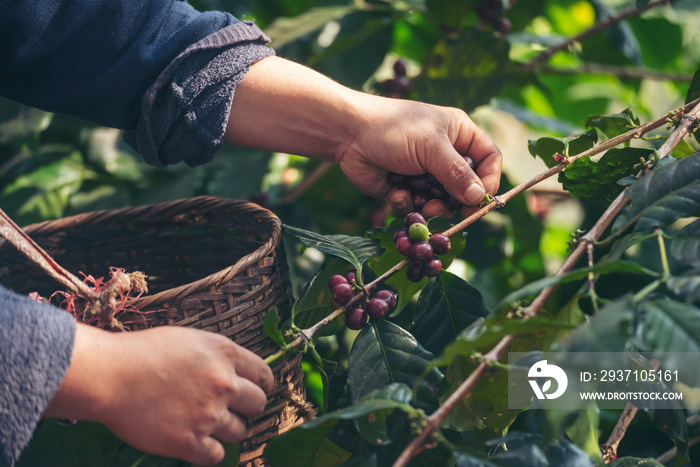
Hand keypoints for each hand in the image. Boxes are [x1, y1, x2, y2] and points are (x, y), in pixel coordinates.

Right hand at [44, 323, 272, 464]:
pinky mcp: (190, 441)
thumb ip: (216, 356)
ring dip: (227, 430)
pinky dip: (209, 451)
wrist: (110, 376)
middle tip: (230, 409)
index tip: (255, 391)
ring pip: (240, 431)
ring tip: (206, 423)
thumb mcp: (190, 340)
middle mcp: (224, 383)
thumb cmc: (142, 353)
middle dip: (247, 408)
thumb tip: (234, 372)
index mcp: (225, 354)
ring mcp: (209, 414)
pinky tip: (196, 442)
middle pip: (258, 404)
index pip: (264, 375)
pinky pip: (216, 455)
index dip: (261, 385)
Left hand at [226, 56, 501, 214]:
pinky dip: (407, 202)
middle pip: (466, 187)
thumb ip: (457, 174)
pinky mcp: (404, 187)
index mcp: (459, 134)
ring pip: (442, 201)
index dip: (489, 180)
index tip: (482, 200)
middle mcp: (445, 153)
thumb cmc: (394, 130)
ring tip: (419, 200)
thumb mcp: (431, 147)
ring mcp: (424, 172)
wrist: (349, 135)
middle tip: (444, 207)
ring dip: (432, 205)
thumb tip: (480, 198)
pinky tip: (394, 191)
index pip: (489, 159)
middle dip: (456, 200)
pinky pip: (417, 205)